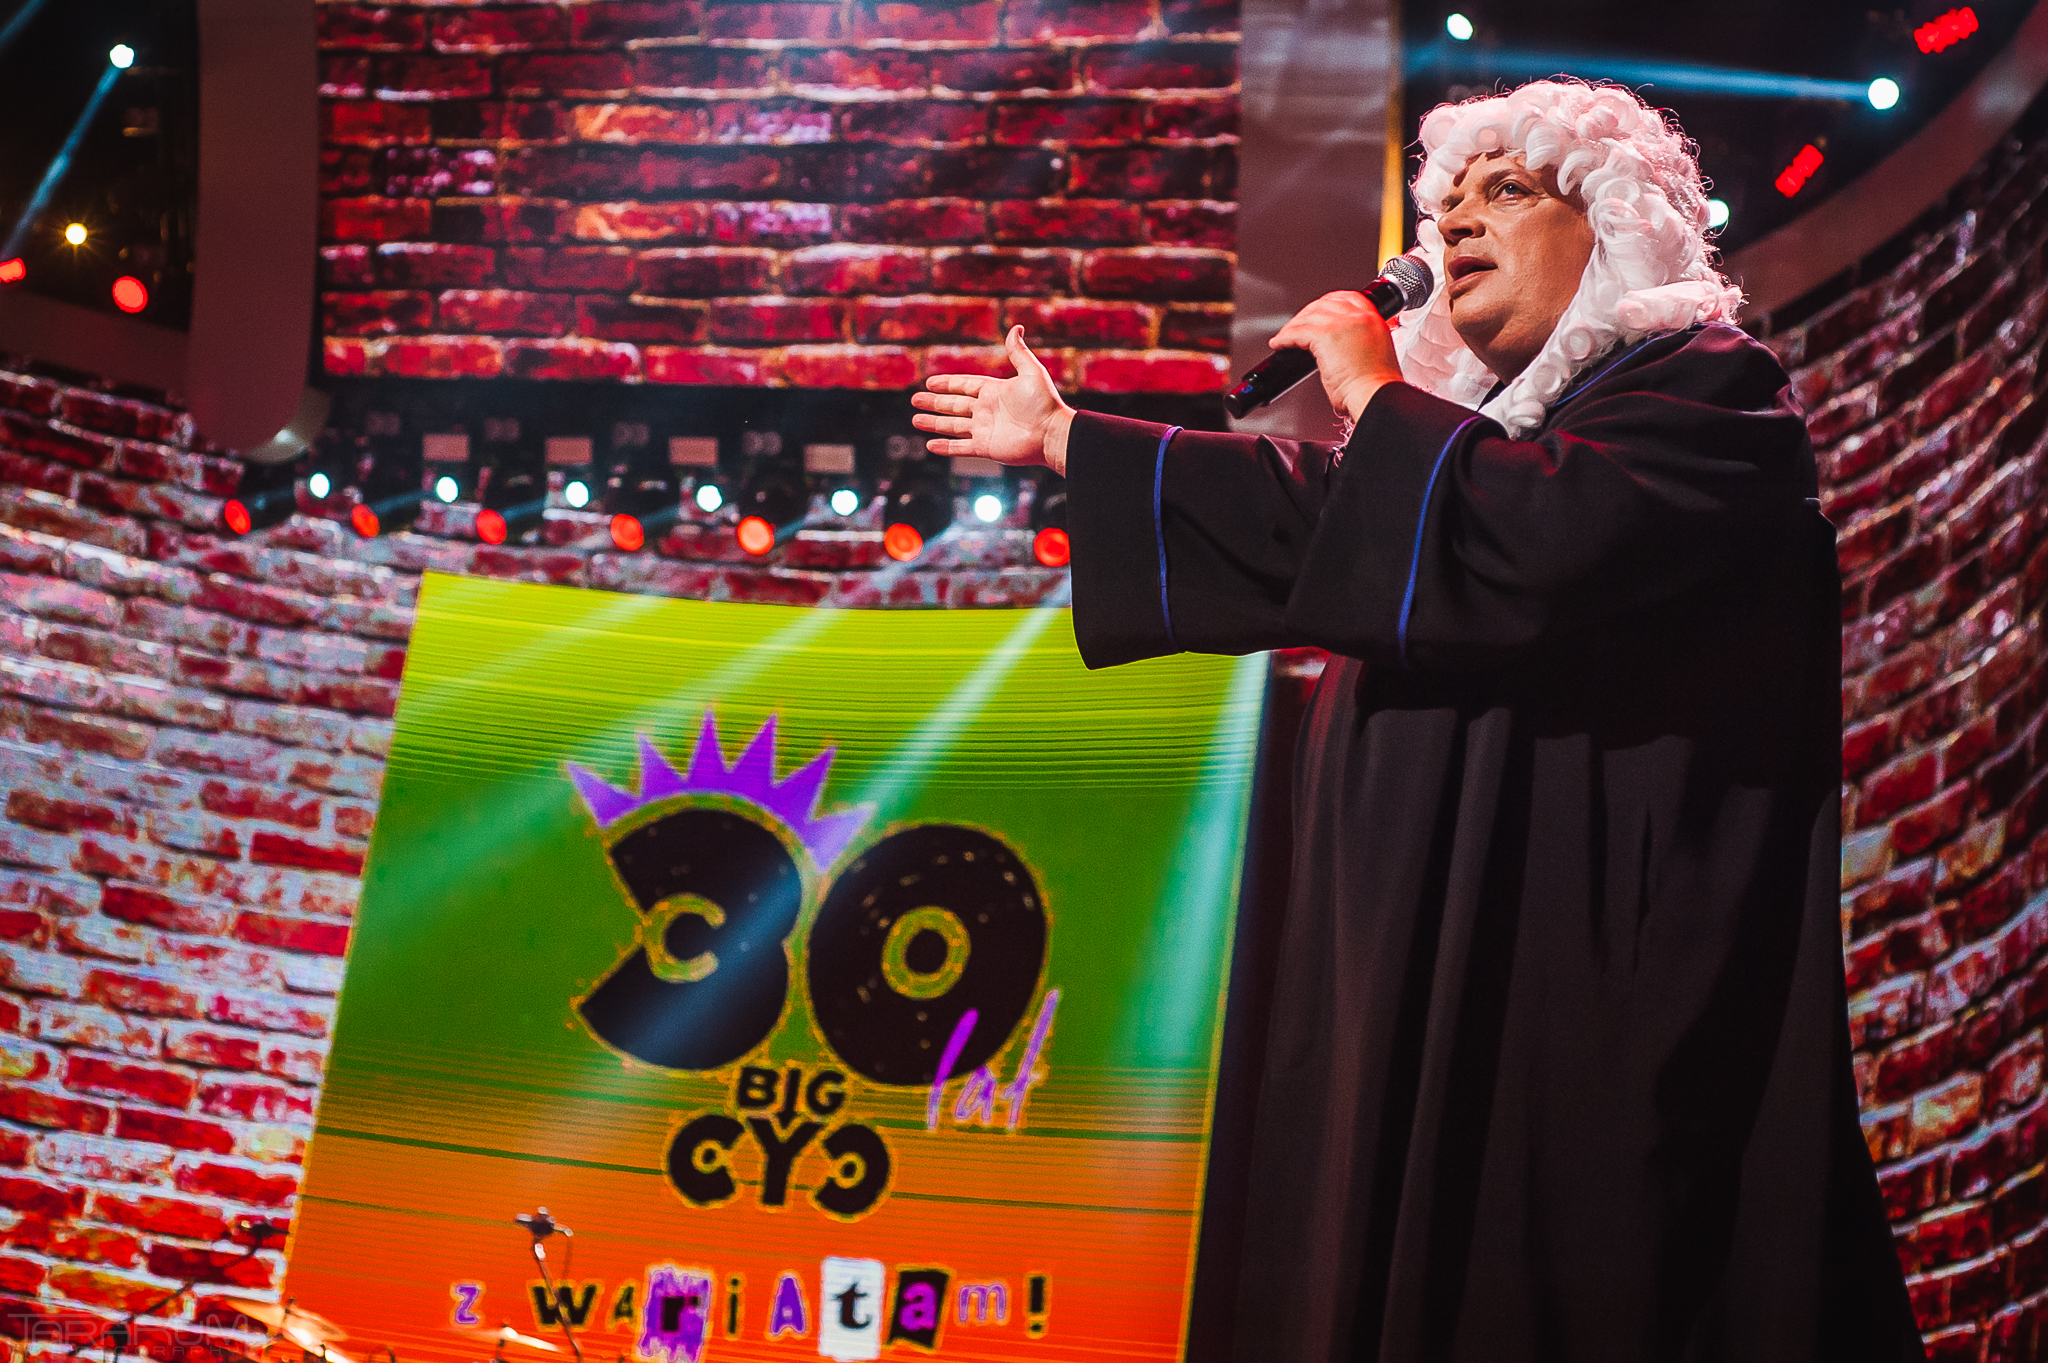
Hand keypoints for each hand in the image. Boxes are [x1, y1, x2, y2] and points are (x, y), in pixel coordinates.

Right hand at [912, 326, 1076, 475]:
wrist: (1052, 433)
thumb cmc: (1045, 403)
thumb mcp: (1031, 372)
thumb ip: (1018, 352)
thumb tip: (1016, 327)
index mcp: (994, 392)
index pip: (965, 386)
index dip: (947, 384)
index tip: (930, 382)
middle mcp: (986, 410)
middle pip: (954, 405)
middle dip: (934, 402)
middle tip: (915, 400)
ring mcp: (985, 430)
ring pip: (953, 426)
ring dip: (934, 423)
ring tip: (915, 420)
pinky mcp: (986, 447)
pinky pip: (961, 447)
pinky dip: (945, 447)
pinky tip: (930, 445)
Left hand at [1269, 291, 1404, 420]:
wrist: (1377, 395)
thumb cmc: (1375, 386)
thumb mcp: (1375, 355)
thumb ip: (1361, 343)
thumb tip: (1341, 349)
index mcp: (1373, 320)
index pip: (1348, 298)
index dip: (1328, 301)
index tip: (1317, 309)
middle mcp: (1359, 317)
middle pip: (1324, 304)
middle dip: (1306, 313)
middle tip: (1296, 325)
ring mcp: (1342, 324)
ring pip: (1308, 317)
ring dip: (1292, 326)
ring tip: (1284, 336)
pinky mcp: (1325, 336)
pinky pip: (1297, 332)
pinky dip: (1284, 338)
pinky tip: (1279, 344)